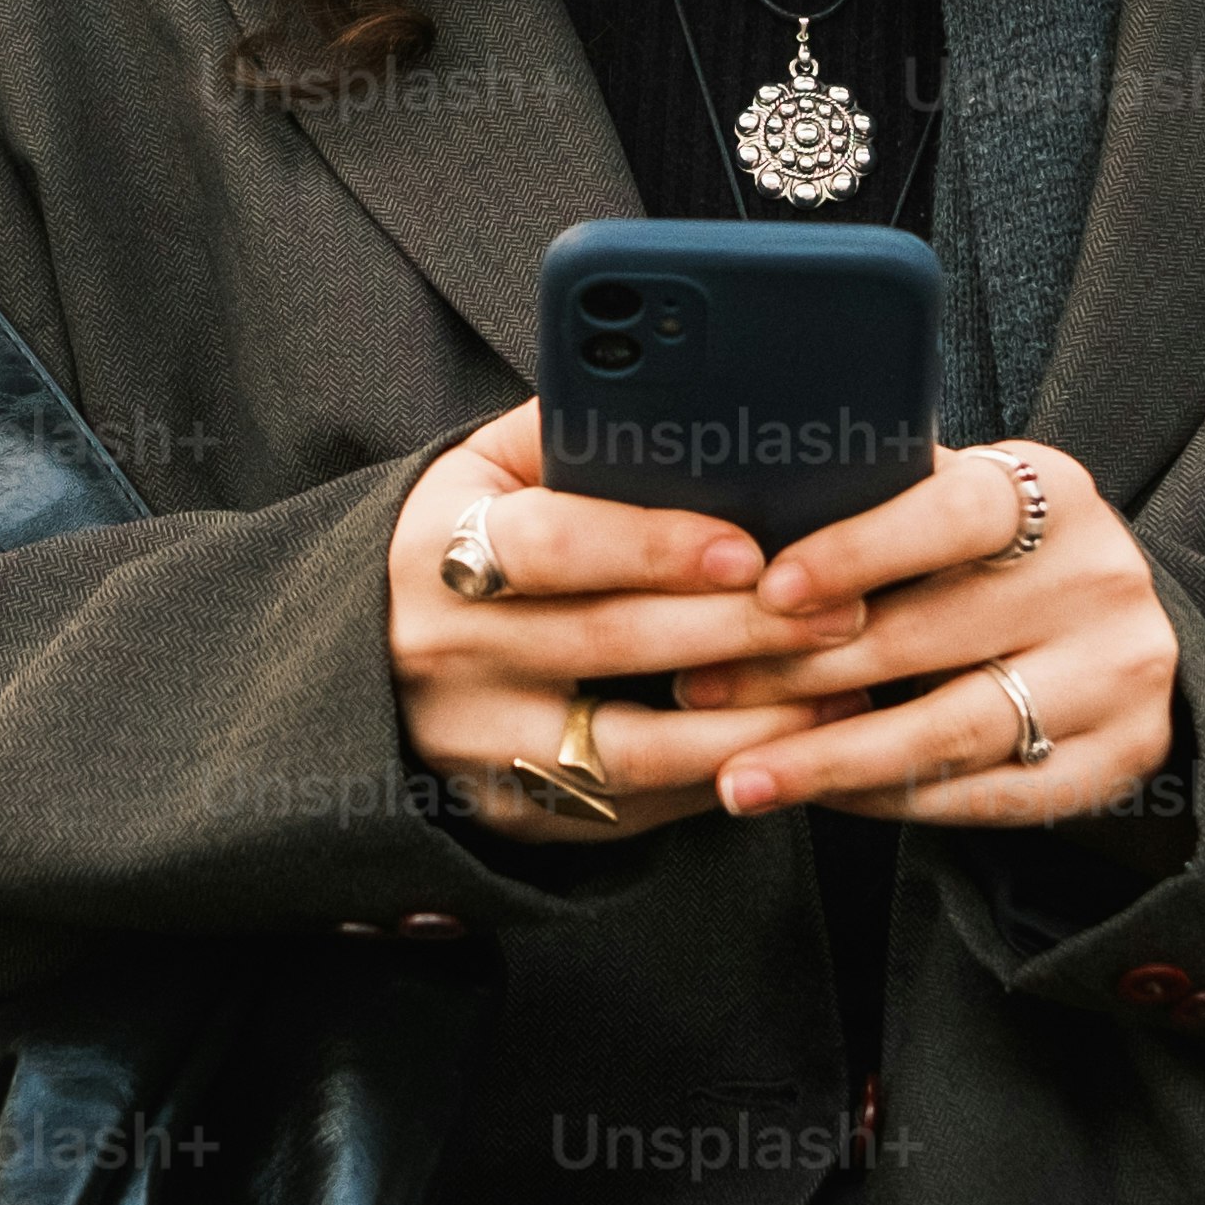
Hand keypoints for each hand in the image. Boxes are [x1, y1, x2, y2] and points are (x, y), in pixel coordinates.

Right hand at [391, 404, 870, 842]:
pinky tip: (792, 746)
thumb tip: (693, 391)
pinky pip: (627, 810)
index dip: (653, 548)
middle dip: (740, 631)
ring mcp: (476, 744)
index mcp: (440, 547)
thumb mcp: (483, 471)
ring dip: (747, 723)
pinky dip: (716, 777)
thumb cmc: (457, 542)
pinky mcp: (508, 813)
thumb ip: (571, 432)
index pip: (554, 545)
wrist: (360, 658)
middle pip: (610, 645)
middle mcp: (449, 653)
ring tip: (843, 689)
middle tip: (844, 612)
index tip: (750, 551)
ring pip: (629, 751)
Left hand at [664, 440, 1176, 825]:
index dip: (858, 551)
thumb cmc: (1000, 559)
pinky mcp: (1118, 759)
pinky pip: (982, 795)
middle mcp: (1100, 581)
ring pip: (951, 731)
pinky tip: (820, 794)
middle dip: (797, 669)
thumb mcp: (962, 505)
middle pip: (930, 637)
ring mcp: (1116, 677)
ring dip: (831, 758)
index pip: (952, 516)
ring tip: (739, 777)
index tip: (768, 590)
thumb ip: (882, 500)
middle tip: (700, 690)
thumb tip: (742, 503)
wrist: (1120, 634)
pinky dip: (890, 799)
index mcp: (1054, 496)